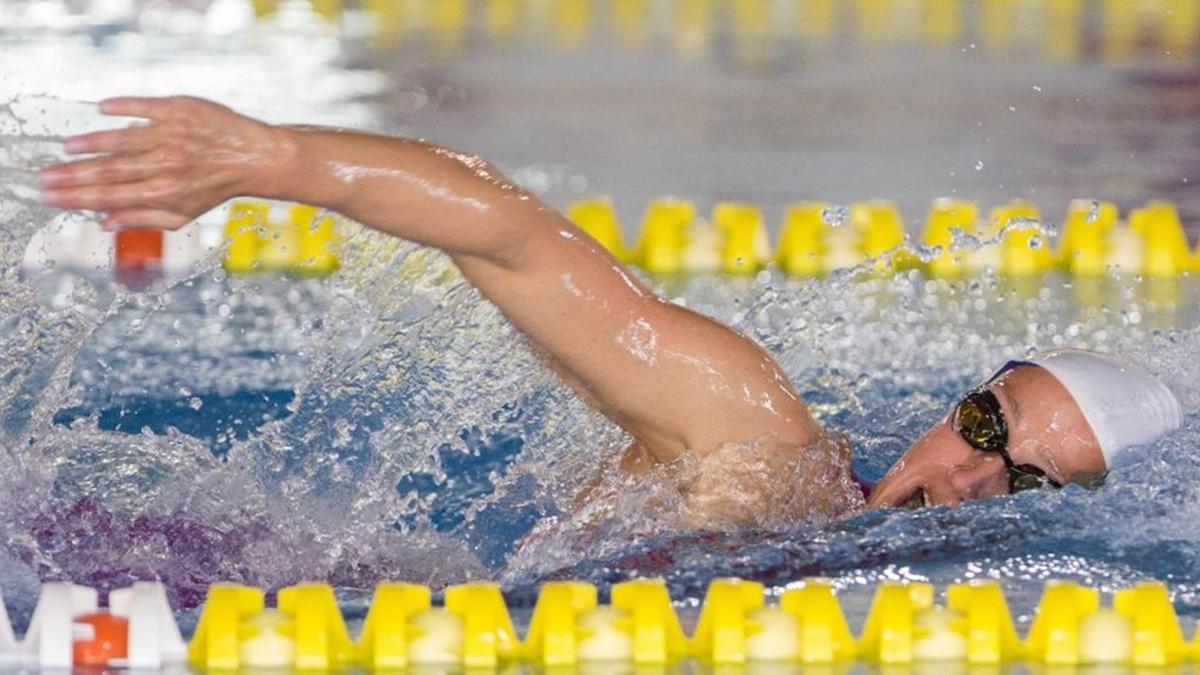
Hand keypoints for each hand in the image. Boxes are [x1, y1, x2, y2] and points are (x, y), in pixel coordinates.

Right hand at [38, 96, 288, 229]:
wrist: (254, 158)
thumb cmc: (216, 187)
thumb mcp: (183, 213)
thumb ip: (142, 218)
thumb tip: (103, 223)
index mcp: (163, 193)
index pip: (110, 197)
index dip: (77, 197)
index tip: (51, 195)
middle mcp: (166, 165)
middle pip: (109, 171)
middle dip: (73, 176)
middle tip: (45, 176)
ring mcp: (172, 136)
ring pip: (122, 139)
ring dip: (91, 143)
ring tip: (67, 148)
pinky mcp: (180, 111)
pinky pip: (145, 107)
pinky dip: (123, 107)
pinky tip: (102, 109)